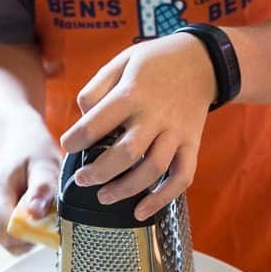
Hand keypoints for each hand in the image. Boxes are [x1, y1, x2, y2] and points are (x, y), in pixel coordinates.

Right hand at [0, 122, 61, 253]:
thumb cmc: (33, 151)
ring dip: (29, 231)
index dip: (32, 234)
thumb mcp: (45, 165)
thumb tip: (35, 213)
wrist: (20, 142)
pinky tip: (29, 209)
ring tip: (37, 205)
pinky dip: (24, 229)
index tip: (50, 220)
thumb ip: (42, 189)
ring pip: (10, 242)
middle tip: (47, 210)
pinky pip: (9, 237)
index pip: (7, 233)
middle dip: (33, 233)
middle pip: (9, 242)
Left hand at [60, 33, 215, 220]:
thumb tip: (83, 116)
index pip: (97, 123)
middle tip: (82, 179)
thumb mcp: (121, 61)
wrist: (202, 61)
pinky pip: (182, 177)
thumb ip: (97, 88)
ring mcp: (177, 132)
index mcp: (132, 93)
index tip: (68, 146)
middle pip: (126, 154)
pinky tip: (141, 211)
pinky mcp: (192, 144)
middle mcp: (156, 116)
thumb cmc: (154, 62)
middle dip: (98, 173)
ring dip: (125, 190)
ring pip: (153, 170)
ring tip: (103, 197)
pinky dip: (162, 198)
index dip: (76, 140)